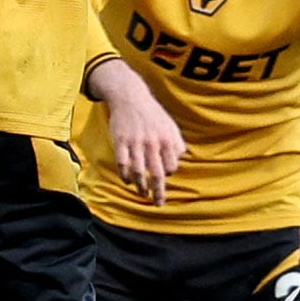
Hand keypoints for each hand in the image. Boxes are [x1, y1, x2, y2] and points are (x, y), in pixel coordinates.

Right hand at [94, 66, 183, 204]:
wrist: (131, 97)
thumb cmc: (153, 114)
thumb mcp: (171, 126)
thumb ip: (176, 145)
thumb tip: (179, 161)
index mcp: (168, 141)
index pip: (171, 167)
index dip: (168, 174)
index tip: (162, 177)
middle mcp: (153, 143)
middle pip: (157, 174)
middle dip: (158, 192)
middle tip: (158, 203)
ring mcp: (136, 143)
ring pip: (139, 171)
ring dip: (141, 186)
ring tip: (142, 194)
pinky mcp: (120, 141)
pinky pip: (122, 163)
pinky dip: (124, 174)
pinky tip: (127, 181)